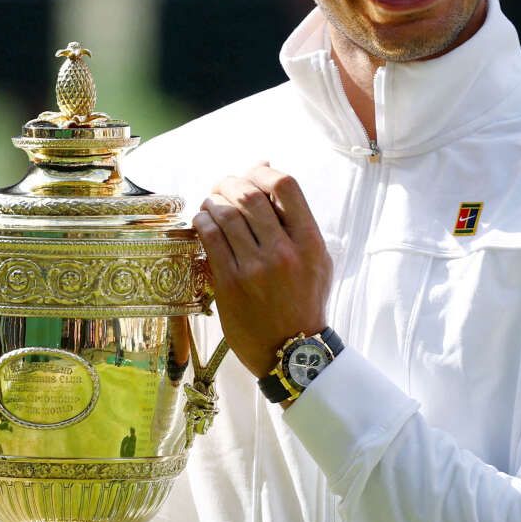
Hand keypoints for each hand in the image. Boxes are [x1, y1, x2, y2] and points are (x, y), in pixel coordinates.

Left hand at [192, 164, 331, 377]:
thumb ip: (296, 220)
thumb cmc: (305, 301)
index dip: (263, 172)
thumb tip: (267, 171)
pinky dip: (203, 222)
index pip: (286, 186)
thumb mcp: (317, 260)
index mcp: (310, 242)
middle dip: (230, 183)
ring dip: (213, 201)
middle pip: (250, 196)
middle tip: (222, 187)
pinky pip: (210, 239)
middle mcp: (284, 252)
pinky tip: (203, 222)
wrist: (292, 350)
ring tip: (211, 204)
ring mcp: (256, 268)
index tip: (252, 175)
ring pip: (226, 214)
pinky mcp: (231, 284)